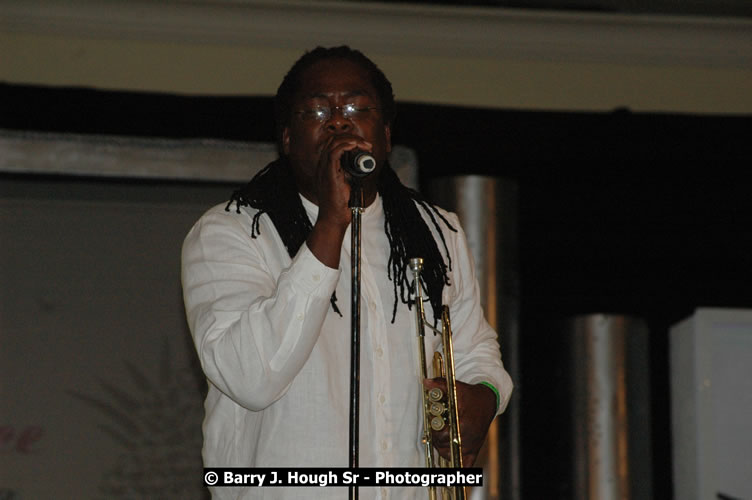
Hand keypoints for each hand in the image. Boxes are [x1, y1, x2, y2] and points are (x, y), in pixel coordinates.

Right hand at [306, 134, 371, 267]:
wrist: (333, 219)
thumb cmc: (340, 206)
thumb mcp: (347, 185)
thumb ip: (351, 174)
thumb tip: (364, 166)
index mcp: (325, 167)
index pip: (333, 145)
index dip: (348, 141)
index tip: (364, 147)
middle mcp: (322, 166)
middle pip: (333, 140)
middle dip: (352, 138)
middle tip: (366, 145)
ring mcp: (324, 169)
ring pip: (334, 143)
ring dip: (352, 140)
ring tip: (365, 145)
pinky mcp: (329, 173)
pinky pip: (334, 152)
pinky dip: (346, 146)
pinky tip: (356, 146)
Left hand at [423, 378, 496, 466]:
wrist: (487, 401)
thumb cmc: (470, 395)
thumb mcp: (456, 388)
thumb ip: (440, 385)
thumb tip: (426, 382)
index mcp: (464, 424)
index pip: (442, 436)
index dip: (435, 431)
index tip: (433, 422)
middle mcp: (469, 438)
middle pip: (444, 447)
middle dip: (436, 438)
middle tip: (434, 429)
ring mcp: (472, 445)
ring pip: (450, 455)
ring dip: (442, 448)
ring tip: (440, 438)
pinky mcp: (475, 449)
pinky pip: (467, 465)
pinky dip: (459, 469)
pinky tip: (452, 471)